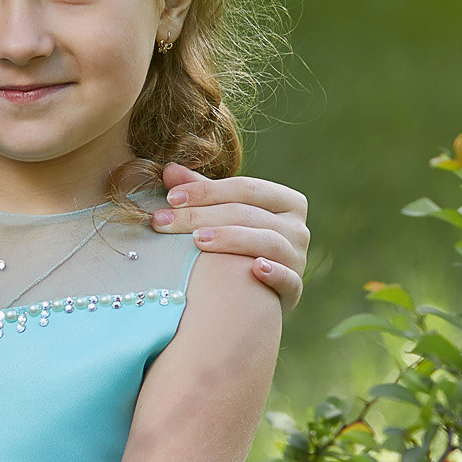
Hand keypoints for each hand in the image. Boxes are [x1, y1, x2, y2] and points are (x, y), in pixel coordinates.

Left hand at [153, 164, 309, 310]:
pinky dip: (274, 272)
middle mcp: (297, 227)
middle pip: (248, 214)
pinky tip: (254, 269)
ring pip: (267, 242)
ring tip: (197, 240)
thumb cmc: (235, 243)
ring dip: (231, 239)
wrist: (254, 292)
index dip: (206, 190)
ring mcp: (298, 258)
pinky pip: (288, 279)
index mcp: (286, 201)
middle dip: (202, 216)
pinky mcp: (295, 288)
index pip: (246, 188)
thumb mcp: (221, 213)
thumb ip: (200, 191)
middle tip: (163, 222)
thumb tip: (169, 169)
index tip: (170, 198)